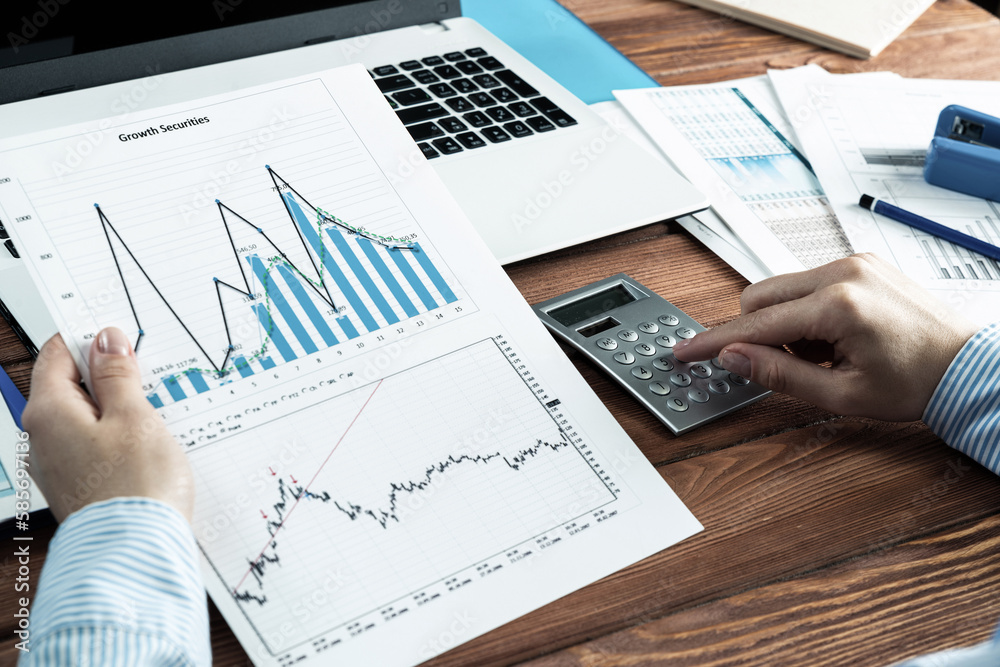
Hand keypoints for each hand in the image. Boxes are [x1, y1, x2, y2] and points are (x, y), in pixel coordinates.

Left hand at [22, 327, 193, 521]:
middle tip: (147, 377)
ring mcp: (60, 464)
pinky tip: (148, 446)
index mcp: (49, 412)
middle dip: (110, 376)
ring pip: (87, 417)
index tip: (122, 338)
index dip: (91, 340)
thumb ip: (118, 375)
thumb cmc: (136, 488)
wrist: (138, 553)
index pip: (58, 354)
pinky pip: (96, 445)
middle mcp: (43, 438)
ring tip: (155, 416)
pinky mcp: (80, 485)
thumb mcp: (135, 416)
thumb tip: (106, 342)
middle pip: (72, 386)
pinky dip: (120, 437)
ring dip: (120, 409)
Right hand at [673, 253, 978, 421]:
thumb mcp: (841, 394)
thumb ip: (778, 375)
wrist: (968, 365)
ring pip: (782, 288)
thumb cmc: (917, 382)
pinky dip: (806, 311)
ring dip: (785, 323)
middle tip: (791, 363)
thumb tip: (733, 358)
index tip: (686, 349)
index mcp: (838, 305)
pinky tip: (834, 336)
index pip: (755, 323)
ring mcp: (853, 262)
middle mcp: (843, 272)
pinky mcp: (860, 262)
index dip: (714, 340)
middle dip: (758, 332)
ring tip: (824, 352)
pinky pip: (808, 282)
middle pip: (760, 296)